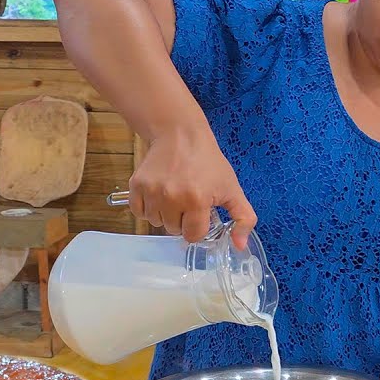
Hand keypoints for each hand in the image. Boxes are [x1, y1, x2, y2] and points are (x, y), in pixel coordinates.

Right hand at [129, 127, 257, 249]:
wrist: (180, 134)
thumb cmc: (208, 162)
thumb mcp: (232, 188)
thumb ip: (243, 218)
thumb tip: (240, 245)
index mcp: (197, 200)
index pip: (193, 235)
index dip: (199, 226)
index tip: (201, 212)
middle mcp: (172, 198)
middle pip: (174, 230)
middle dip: (182, 220)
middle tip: (188, 200)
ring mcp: (153, 191)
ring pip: (156, 222)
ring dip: (165, 214)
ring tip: (174, 196)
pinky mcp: (137, 185)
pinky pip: (139, 212)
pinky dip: (148, 208)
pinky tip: (159, 194)